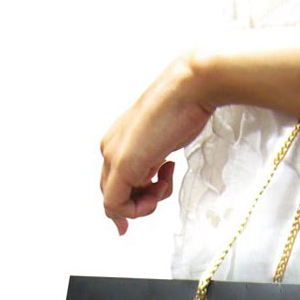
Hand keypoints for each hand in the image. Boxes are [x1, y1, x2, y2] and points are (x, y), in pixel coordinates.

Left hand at [99, 54, 213, 234]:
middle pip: (113, 196)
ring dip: (146, 204)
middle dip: (140, 204)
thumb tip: (158, 172)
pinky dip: (139, 208)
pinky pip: (116, 204)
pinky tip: (162, 182)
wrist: (188, 90)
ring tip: (165, 179)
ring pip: (116, 203)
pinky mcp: (122, 165)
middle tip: (163, 188)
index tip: (149, 204)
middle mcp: (110, 149)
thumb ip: (154, 160)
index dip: (130, 203)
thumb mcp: (164, 143)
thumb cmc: (182, 110)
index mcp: (117, 142)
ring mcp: (114, 157)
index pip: (113, 185)